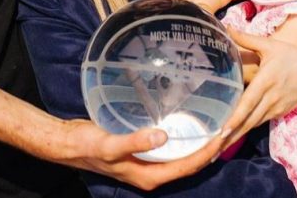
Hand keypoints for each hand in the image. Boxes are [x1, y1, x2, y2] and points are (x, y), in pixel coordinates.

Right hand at [58, 119, 224, 190]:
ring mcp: (147, 161)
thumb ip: (135, 141)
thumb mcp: (110, 144)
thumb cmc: (88, 145)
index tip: (224, 134)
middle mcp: (152, 171)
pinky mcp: (141, 149)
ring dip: (198, 141)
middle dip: (209, 148)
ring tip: (215, 123)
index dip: (207, 152)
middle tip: (228, 126)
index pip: (188, 167)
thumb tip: (163, 136)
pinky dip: (182, 135)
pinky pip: (169, 145)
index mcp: (149, 176)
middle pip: (189, 163)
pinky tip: (186, 120)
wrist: (68, 143)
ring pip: (180, 155)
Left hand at [220, 28, 296, 147]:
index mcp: (267, 81)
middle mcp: (271, 98)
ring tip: (217, 148)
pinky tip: (233, 135)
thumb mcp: (270, 45)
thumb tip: (226, 26)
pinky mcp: (280, 112)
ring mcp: (276, 107)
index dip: (235, 118)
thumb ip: (247, 38)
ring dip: (236, 136)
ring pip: (253, 124)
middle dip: (230, 136)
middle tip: (211, 149)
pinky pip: (260, 122)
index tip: (222, 131)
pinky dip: (247, 129)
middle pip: (248, 121)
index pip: (248, 103)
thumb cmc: (292, 55)